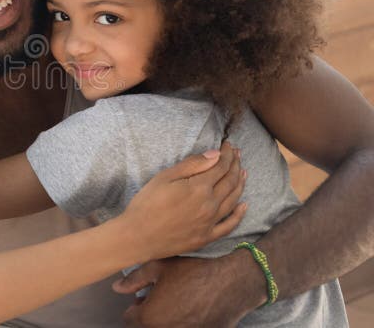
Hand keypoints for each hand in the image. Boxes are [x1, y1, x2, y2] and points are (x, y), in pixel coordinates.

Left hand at [112, 252, 264, 326]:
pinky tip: (189, 310)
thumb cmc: (194, 272)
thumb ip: (135, 278)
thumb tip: (118, 287)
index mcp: (149, 317)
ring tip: (174, 303)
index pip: (129, 319)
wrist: (231, 283)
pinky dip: (181, 322)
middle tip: (158, 299)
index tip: (143, 297)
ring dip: (164, 320)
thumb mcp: (159, 267)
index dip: (136, 306)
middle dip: (148, 316)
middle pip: (145, 327)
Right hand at [121, 141, 246, 260]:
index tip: (228, 144)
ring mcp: (210, 223)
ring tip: (243, 172)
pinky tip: (244, 206)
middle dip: (235, 164)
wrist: (138, 237)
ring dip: (240, 184)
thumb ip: (192, 165)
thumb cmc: (146, 204)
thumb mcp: (164, 177)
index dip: (226, 154)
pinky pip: (229, 225)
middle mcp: (210, 205)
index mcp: (199, 188)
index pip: (220, 166)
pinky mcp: (207, 237)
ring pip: (233, 200)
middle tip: (237, 154)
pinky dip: (239, 214)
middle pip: (230, 181)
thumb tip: (215, 154)